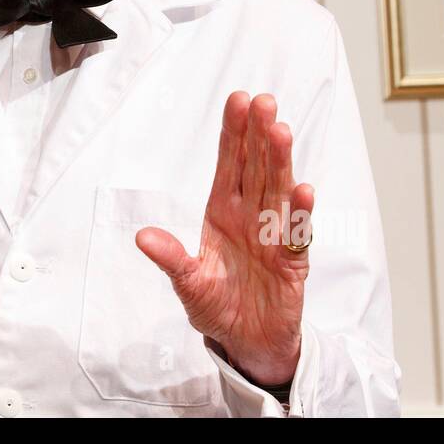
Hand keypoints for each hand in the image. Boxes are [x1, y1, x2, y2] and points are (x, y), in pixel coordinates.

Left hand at [136, 92, 312, 385]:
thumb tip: (142, 236)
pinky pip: (297, 234)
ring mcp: (274, 237)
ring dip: (280, 162)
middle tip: (263, 101)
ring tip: (281, 131)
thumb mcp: (188, 284)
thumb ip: (171, 259)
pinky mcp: (292, 263)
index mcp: (223, 214)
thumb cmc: (218, 308)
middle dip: (259, 135)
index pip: (229, 165)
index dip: (234, 134)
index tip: (238, 100)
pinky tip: (302, 190)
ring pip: (277, 191)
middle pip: (256, 169)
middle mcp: (250, 218)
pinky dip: (300, 214)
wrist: (247, 343)